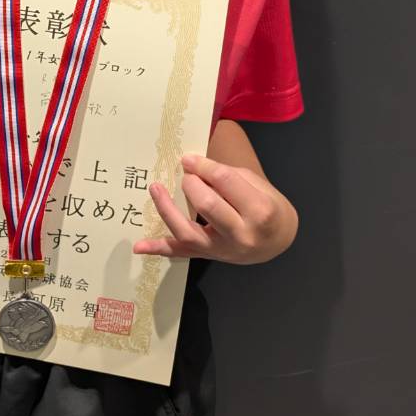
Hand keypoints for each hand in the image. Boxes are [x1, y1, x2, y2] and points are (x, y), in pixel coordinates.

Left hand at [132, 152, 293, 264]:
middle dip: (191, 184)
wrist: (277, 240)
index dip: (203, 166)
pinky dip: (158, 249)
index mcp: (259, 210)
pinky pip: (181, 253)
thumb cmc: (268, 206)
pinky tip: (139, 246)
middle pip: (207, 204)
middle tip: (185, 174)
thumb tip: (193, 167)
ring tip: (155, 189)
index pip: (225, 182)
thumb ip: (227, 177)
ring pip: (188, 231)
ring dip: (167, 210)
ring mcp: (223, 250)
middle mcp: (241, 233)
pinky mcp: (209, 256)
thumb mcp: (256, 185)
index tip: (189, 158)